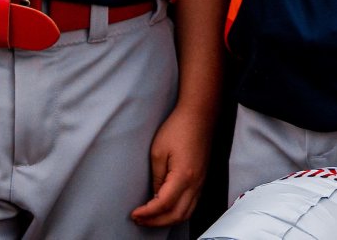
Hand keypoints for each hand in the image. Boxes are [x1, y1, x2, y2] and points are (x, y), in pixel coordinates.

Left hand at [131, 99, 210, 225]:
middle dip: (156, 222)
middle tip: (139, 219)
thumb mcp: (158, 152)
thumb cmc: (178, 128)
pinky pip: (192, 204)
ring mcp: (201, 182)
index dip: (147, 213)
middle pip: (177, 215)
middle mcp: (195, 183)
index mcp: (183, 176)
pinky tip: (166, 209)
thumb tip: (155, 195)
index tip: (134, 214)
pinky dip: (178, 212)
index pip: (163, 204)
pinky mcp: (202, 179)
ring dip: (167, 220)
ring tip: (150, 218)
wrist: (199, 115)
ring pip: (187, 213)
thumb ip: (157, 177)